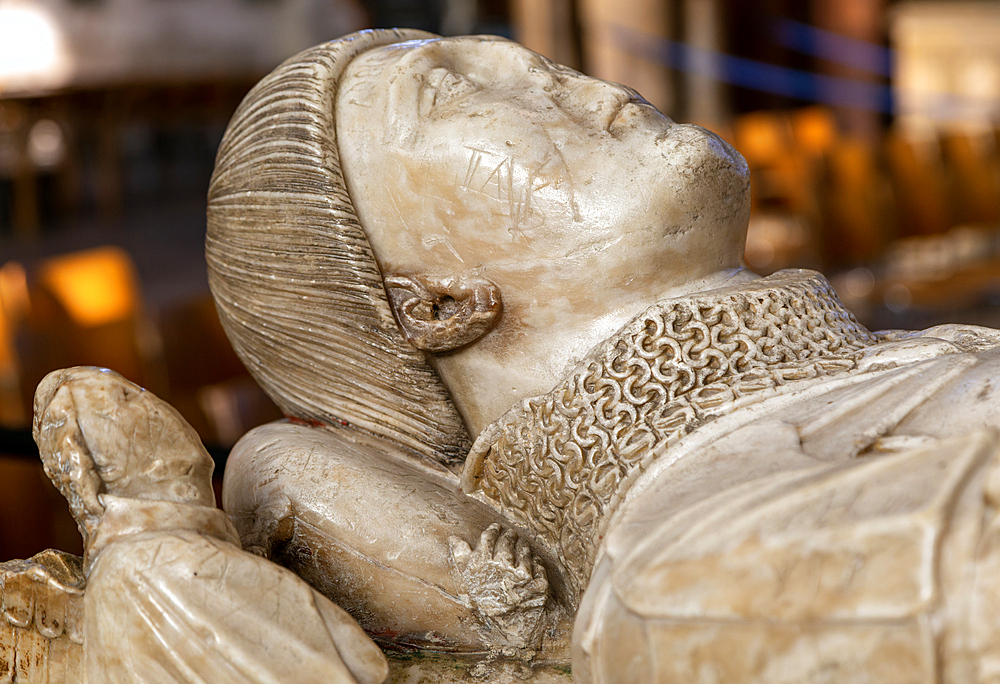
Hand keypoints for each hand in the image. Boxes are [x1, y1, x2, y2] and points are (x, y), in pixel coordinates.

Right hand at [449, 524, 548, 648]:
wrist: (505, 624)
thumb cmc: (484, 599)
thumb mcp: (467, 578)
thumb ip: (461, 554)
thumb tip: (453, 537)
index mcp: (484, 562)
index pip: (490, 536)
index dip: (494, 530)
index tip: (497, 527)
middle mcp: (502, 565)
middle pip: (508, 540)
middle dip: (509, 535)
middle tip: (511, 534)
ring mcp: (521, 574)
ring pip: (524, 549)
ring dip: (523, 545)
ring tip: (522, 544)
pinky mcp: (537, 582)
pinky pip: (538, 564)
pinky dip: (536, 561)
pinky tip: (533, 561)